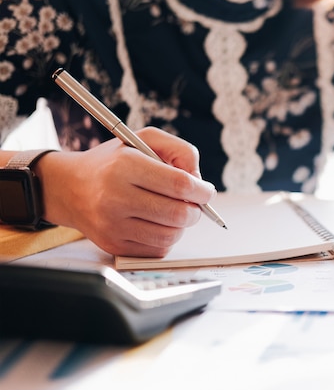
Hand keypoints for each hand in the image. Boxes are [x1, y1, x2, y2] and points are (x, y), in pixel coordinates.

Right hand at [38, 128, 216, 256]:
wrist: (71, 187)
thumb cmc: (115, 161)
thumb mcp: (144, 140)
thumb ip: (180, 150)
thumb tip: (199, 179)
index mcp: (125, 166)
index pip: (179, 184)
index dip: (202, 190)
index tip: (206, 191)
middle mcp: (115, 196)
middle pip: (178, 214)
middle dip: (195, 211)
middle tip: (194, 205)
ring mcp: (112, 225)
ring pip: (170, 236)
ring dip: (181, 226)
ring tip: (174, 212)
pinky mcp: (113, 245)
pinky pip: (157, 249)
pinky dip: (166, 238)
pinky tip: (157, 224)